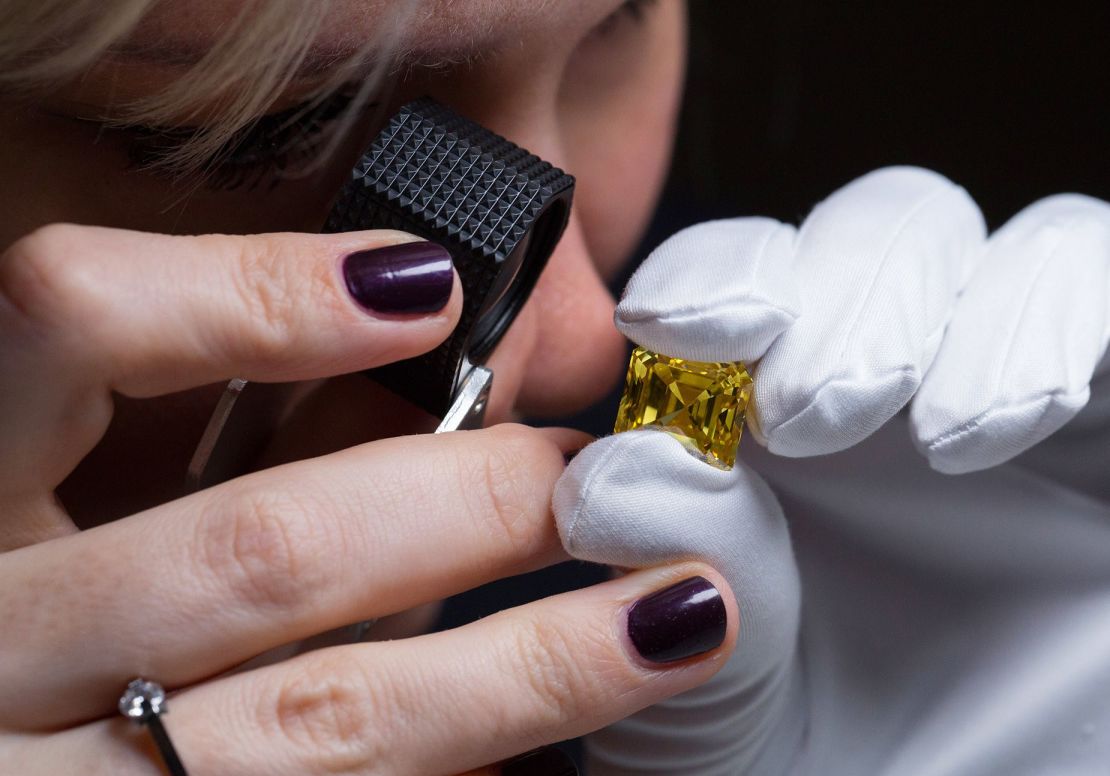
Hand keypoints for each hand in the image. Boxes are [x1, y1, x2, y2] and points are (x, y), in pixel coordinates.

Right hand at [0, 224, 739, 773]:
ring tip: (673, 617)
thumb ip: (173, 446)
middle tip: (589, 478)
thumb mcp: (46, 506)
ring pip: (330, 720)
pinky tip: (541, 755)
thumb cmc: (16, 635)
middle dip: (467, 506)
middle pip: (261, 551)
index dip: (251, 293)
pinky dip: (459, 775)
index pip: (71, 327)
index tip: (426, 285)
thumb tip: (399, 353)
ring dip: (534, 665)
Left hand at [556, 168, 1109, 773]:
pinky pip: (1108, 300)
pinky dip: (1063, 322)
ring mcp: (1016, 400)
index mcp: (766, 424)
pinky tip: (994, 421)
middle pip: (881, 232)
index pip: (745, 280)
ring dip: (959, 312)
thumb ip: (662, 562)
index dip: (714, 274)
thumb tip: (618, 466)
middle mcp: (893, 393)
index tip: (675, 325)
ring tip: (928, 435)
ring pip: (1016, 248)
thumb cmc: (797, 767)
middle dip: (842, 294)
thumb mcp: (700, 686)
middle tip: (800, 409)